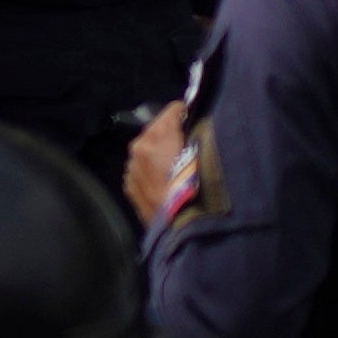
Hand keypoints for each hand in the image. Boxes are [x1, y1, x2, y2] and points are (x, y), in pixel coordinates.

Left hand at [119, 100, 204, 233]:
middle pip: (156, 129)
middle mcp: (139, 148)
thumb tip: (200, 126)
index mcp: (157, 136)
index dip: (186, 113)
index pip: (173, 110)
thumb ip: (200, 136)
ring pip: (146, 151)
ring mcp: (131, 169)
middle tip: (187, 144)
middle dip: (170, 133)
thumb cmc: (199, 188)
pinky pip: (141, 170)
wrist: (184, 226)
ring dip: (158, 154)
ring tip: (176, 167)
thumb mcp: (207, 155)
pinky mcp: (129, 188)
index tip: (194, 118)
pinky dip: (151, 171)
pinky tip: (165, 183)